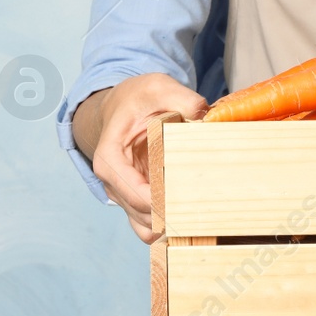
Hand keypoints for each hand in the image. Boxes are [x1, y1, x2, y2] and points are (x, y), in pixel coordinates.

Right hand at [71, 73, 207, 241]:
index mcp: (110, 159)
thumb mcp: (158, 87)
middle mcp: (113, 184)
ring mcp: (125, 196)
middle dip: (174, 214)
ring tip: (201, 208)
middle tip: (206, 202)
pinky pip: (153, 227)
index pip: (135, 195)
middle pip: (144, 216)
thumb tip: (203, 115)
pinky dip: (171, 226)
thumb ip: (182, 98)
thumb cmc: (137, 98)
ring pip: (147, 228)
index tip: (192, 195)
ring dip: (173, 224)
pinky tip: (193, 212)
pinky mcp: (138, 202)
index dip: (164, 202)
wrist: (123, 106)